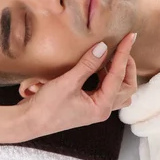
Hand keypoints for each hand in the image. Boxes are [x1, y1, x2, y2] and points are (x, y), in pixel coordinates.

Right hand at [19, 33, 136, 140]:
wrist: (30, 121)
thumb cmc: (46, 107)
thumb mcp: (67, 82)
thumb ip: (87, 65)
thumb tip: (103, 47)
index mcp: (101, 107)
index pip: (118, 76)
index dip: (123, 54)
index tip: (129, 37)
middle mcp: (102, 110)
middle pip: (127, 87)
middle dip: (127, 67)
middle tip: (123, 48)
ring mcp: (95, 109)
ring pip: (119, 91)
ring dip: (119, 74)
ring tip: (111, 56)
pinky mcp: (87, 106)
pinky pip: (106, 91)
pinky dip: (107, 78)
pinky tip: (98, 67)